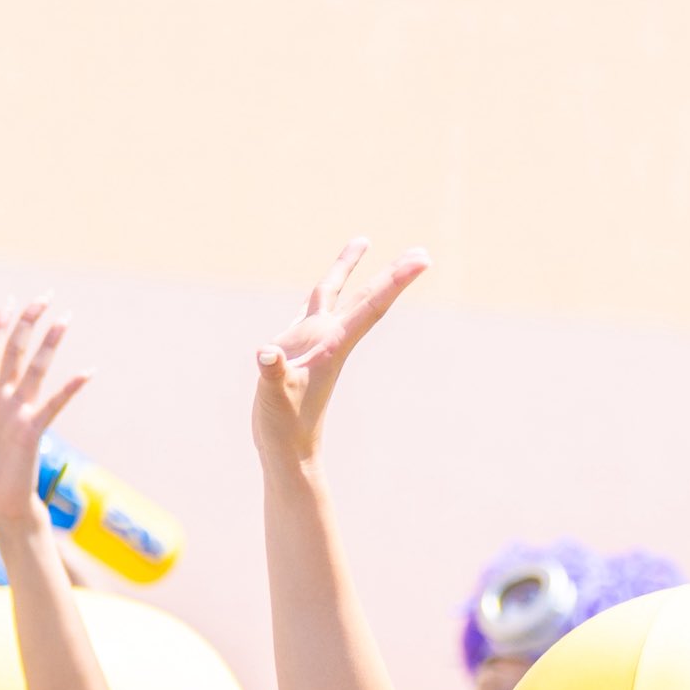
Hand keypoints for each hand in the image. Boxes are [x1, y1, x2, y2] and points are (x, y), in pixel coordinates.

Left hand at [0, 299, 87, 526]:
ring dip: (50, 343)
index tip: (9, 302)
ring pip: (36, 368)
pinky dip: (70, 388)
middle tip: (44, 295)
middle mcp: (5, 398)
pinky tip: (87, 371)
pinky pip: (54, 403)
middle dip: (29, 321)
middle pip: (17, 350)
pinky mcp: (34, 429)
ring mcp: (21, 411)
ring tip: (65, 317)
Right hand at [253, 238, 427, 472]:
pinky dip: (321, 290)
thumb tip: (267, 355)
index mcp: (332, 346)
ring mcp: (315, 342)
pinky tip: (323, 284)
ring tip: (363, 241)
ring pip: (335, 295)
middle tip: (421, 252)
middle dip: (391, 273)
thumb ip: (273, 374)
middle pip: (364, 296)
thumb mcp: (275, 398)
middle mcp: (329, 338)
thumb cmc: (285, 427)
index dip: (395, 281)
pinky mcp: (299, 348)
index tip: (422, 261)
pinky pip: (313, 309)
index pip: (371, 306)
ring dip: (349, 269)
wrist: (286, 449)